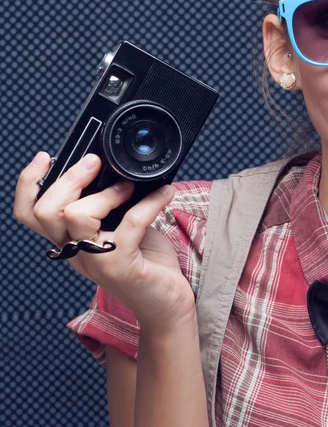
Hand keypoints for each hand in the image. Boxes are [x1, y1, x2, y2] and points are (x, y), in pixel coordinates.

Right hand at [14, 152, 195, 330]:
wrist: (166, 303)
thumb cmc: (146, 262)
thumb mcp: (123, 225)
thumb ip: (113, 203)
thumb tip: (121, 169)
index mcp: (70, 240)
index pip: (30, 214)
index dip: (28, 184)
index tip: (46, 157)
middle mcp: (76, 252)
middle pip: (46, 211)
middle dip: (69, 179)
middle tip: (95, 163)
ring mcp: (96, 261)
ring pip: (75, 216)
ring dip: (106, 192)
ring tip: (130, 186)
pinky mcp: (122, 267)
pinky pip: (130, 224)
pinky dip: (150, 202)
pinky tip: (165, 194)